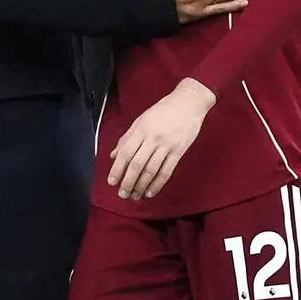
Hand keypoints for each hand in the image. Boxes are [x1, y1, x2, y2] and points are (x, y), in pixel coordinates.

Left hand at [108, 78, 215, 199]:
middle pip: (137, 164)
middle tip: (122, 194)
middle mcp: (153, 138)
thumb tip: (113, 155)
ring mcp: (167, 145)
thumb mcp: (141, 119)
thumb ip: (127, 138)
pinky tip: (151, 192)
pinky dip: (158, 183)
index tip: (111, 182)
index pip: (126, 152)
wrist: (188, 103)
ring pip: (151, 170)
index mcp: (141, 129)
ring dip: (142, 186)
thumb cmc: (163, 110)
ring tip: (135, 196)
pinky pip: (167, 170)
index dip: (117, 169)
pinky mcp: (179, 151)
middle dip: (128, 181)